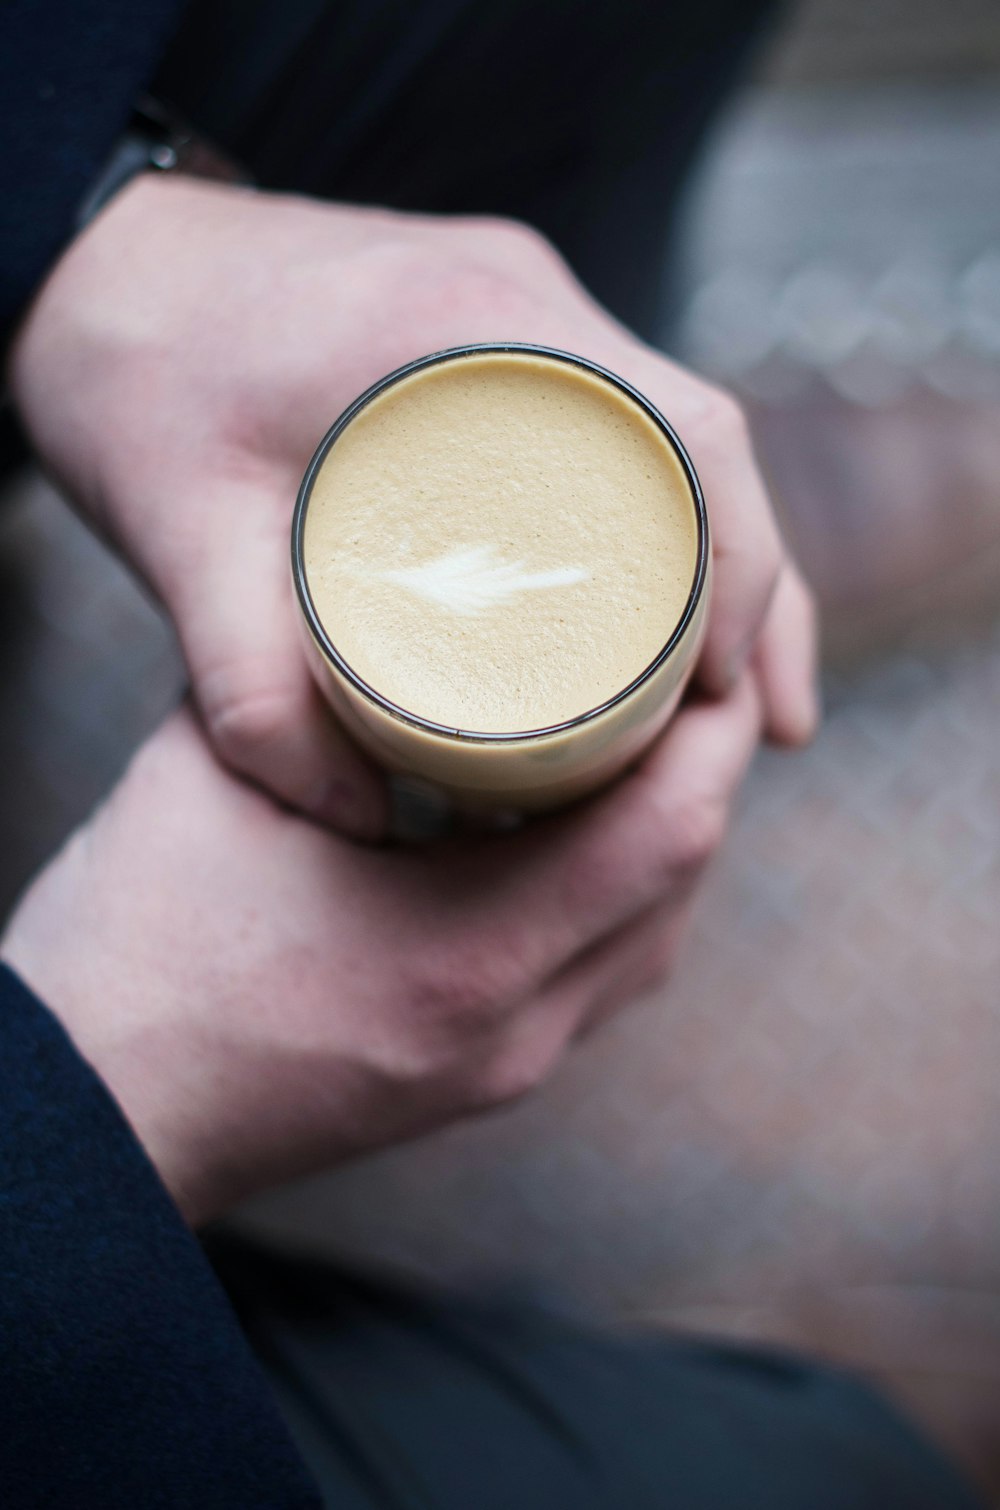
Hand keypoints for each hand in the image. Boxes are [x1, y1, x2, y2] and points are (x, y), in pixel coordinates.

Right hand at [1, 680, 759, 1225]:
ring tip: (632, 741)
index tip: (712, 644)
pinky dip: (607, 895)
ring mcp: (500, 1073)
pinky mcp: (475, 1083)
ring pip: (646, 940)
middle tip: (676, 673)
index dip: (712, 728)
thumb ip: (311, 685)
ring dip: (658, 837)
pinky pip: (591, 977)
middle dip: (698, 772)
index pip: (669, 830)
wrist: (87, 1112)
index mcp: (467, 955)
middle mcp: (512, 1032)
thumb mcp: (218, 783)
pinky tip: (563, 834)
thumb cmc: (135, 954)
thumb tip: (371, 597)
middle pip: (678, 884)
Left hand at [9, 177, 816, 835]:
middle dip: (759, 588)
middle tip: (764, 727)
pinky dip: (659, 517)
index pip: (680, 432)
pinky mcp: (500, 329)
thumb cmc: (132, 379)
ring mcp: (518, 306)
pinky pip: (617, 424)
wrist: (90, 264)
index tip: (731, 692)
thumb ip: (249, 690)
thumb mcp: (181, 536)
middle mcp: (520, 299)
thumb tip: (357, 827)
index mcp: (469, 323)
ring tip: (740, 698)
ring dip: (722, 558)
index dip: (742, 567)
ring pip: (671, 437)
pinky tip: (664, 605)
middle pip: (704, 442)